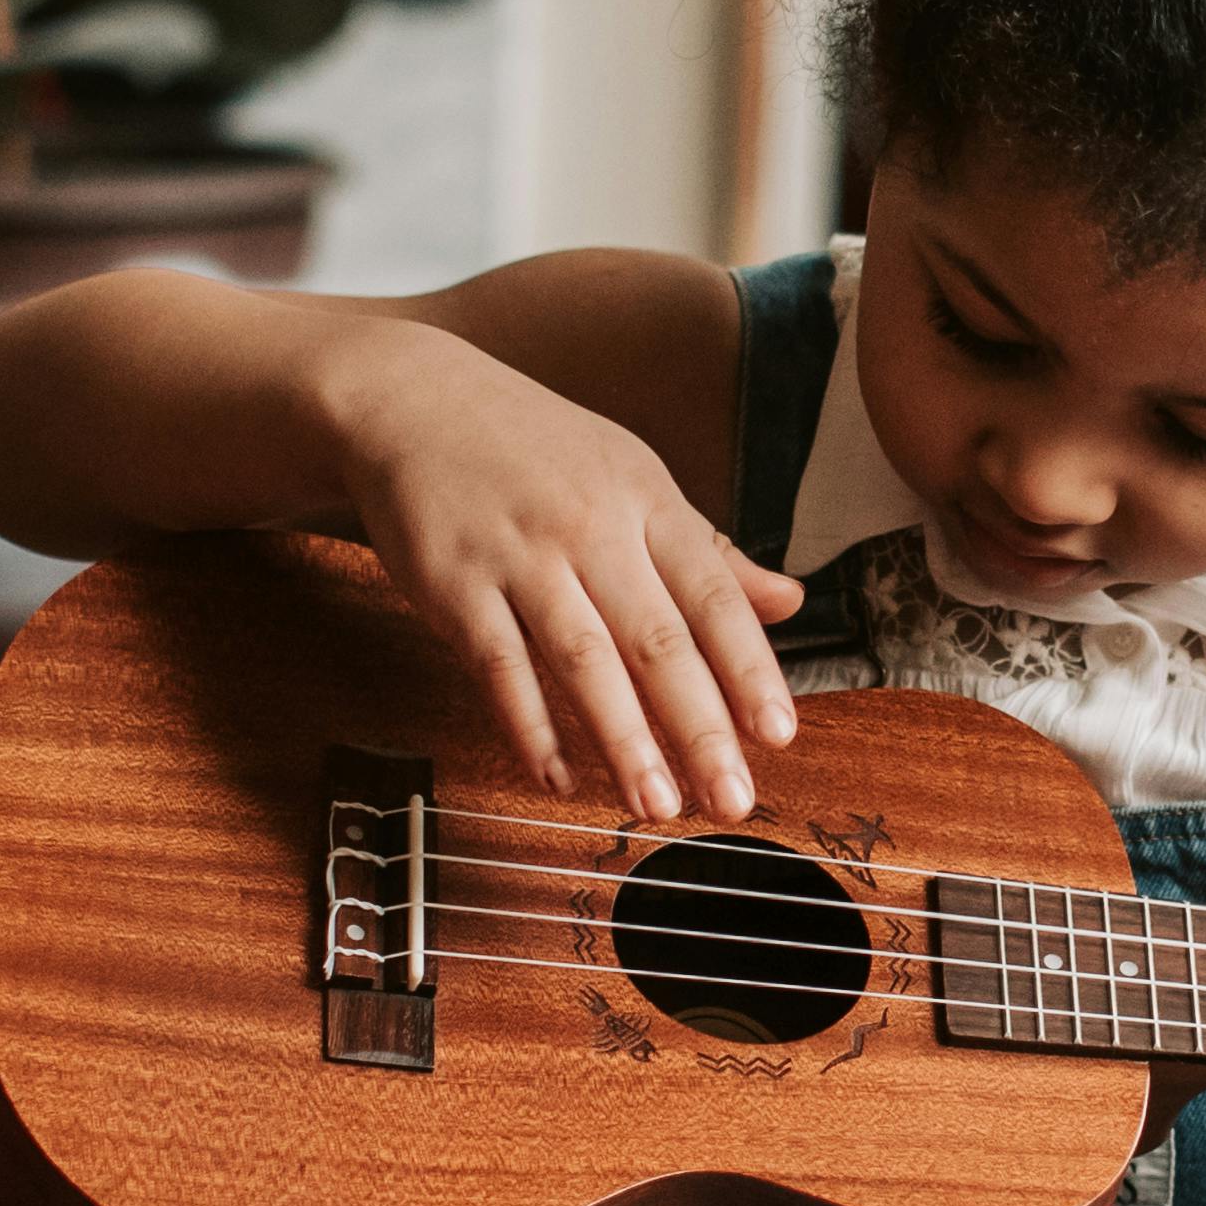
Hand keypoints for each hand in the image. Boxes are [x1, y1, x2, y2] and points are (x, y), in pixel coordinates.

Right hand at [328, 327, 800, 820]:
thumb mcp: (632, 479)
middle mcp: (589, 527)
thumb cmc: (537, 450)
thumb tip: (791, 603)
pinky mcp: (453, 583)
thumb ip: (709, 553)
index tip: (778, 735)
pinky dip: (528, 725)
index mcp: (645, 500)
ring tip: (655, 805)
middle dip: (698, 726)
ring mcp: (519, 556)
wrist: (414, 400)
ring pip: (582, 660)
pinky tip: (557, 777)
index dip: (749, 668)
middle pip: (656, 639)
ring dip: (623, 740)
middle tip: (732, 800)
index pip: (712, 596)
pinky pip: (498, 666)